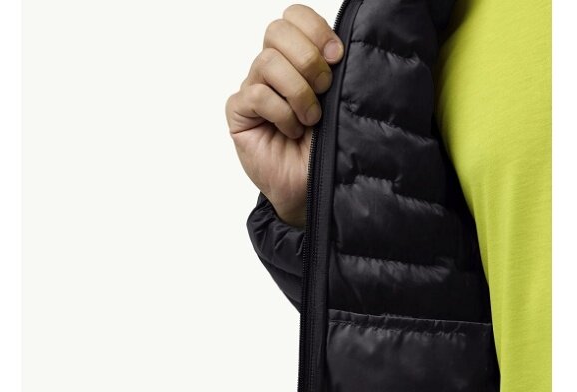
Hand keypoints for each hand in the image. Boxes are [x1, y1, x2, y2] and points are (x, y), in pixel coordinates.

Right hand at [225, 4, 344, 227]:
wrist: (312, 189)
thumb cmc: (325, 149)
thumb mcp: (337, 104)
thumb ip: (332, 73)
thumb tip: (337, 49)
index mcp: (295, 59)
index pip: (293, 17)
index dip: (314, 29)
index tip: (337, 57)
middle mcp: (272, 70)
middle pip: (277, 30)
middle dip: (308, 59)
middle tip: (324, 90)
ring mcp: (253, 89)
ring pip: (267, 62)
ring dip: (297, 91)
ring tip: (310, 118)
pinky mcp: (239, 112)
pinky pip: (257, 95)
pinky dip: (281, 113)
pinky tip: (291, 131)